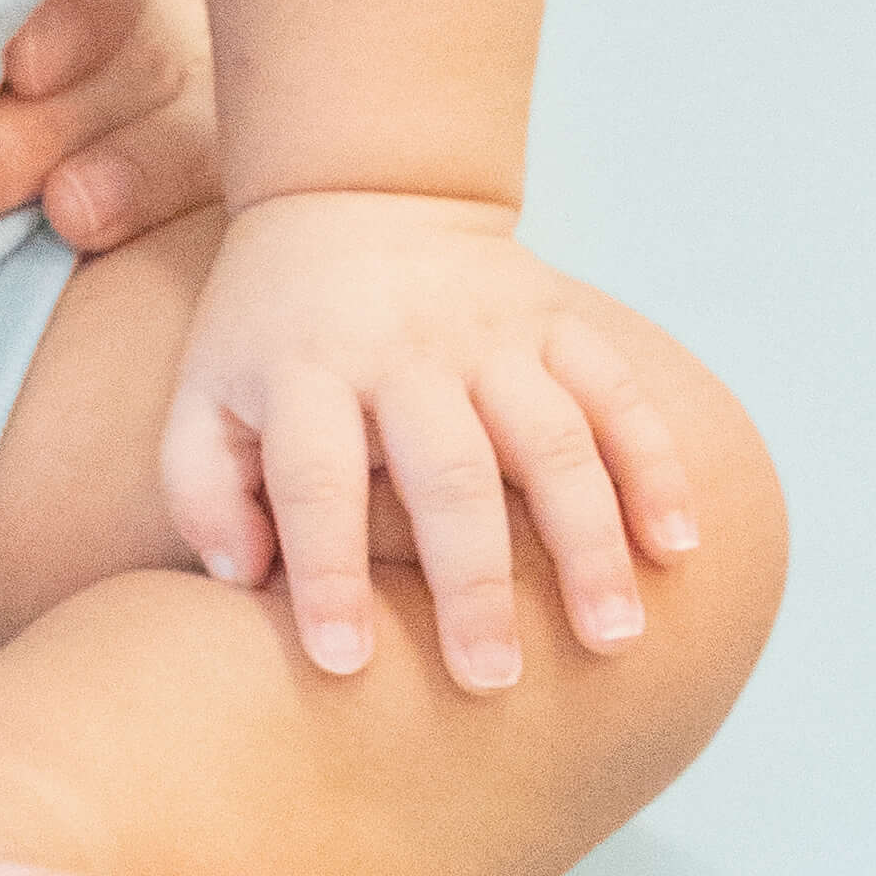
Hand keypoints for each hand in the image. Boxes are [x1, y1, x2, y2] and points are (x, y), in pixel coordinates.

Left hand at [163, 194, 706, 691]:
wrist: (357, 194)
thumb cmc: (273, 331)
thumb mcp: (205, 390)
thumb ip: (200, 488)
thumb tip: (241, 582)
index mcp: (305, 369)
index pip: (313, 475)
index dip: (325, 568)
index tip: (344, 662)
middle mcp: (402, 350)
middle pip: (446, 469)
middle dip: (472, 581)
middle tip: (491, 680)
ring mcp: (490, 332)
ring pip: (552, 437)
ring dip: (586, 541)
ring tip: (611, 639)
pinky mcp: (556, 320)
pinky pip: (617, 393)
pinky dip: (654, 467)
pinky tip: (676, 548)